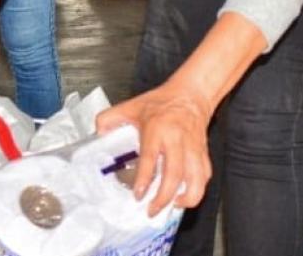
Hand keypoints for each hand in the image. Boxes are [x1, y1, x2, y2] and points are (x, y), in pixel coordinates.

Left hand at [95, 81, 213, 216]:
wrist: (191, 94)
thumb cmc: (162, 101)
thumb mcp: (131, 106)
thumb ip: (110, 118)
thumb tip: (98, 133)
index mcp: (157, 129)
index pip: (151, 159)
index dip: (144, 179)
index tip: (138, 195)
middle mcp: (177, 140)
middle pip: (174, 175)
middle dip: (163, 197)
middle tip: (152, 209)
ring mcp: (193, 148)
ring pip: (195, 179)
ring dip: (186, 198)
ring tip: (172, 207)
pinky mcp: (204, 153)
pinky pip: (204, 176)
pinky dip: (197, 190)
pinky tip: (185, 195)